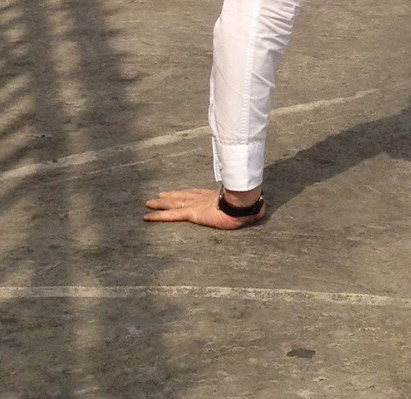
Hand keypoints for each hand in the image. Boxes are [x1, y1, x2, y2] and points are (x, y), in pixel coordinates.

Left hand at [143, 187, 266, 230]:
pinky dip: (158, 217)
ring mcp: (195, 205)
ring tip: (149, 203)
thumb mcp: (248, 206)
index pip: (197, 194)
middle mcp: (201, 198)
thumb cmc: (248, 205)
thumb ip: (251, 208)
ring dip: (160, 204)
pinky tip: (147, 217)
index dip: (187, 193)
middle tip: (158, 196)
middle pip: (182, 195)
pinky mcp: (191, 213)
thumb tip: (262, 208)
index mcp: (213, 197)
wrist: (243, 201)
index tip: (180, 192)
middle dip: (170, 196)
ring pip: (173, 203)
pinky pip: (171, 216)